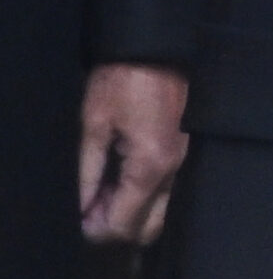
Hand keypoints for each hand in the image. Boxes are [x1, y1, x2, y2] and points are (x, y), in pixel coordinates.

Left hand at [78, 63, 189, 243]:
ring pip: (160, 213)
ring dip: (131, 212)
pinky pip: (168, 192)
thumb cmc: (122, 80)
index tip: (80, 221)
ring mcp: (185, 162)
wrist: (156, 48)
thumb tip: (82, 208)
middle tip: (92, 209)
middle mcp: (175, 170)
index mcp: (151, 165)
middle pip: (149, 228)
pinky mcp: (186, 152)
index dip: (97, 229)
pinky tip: (122, 180)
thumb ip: (87, 173)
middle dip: (117, 226)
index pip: (125, 222)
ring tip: (103, 192)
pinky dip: (145, 197)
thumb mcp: (94, 124)